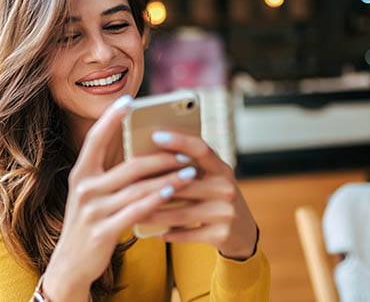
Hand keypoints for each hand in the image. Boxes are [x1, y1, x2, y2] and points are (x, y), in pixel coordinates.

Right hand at [43, 96, 196, 300]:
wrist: (70, 264)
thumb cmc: (89, 222)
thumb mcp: (91, 194)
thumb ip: (109, 172)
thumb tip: (140, 147)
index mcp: (80, 173)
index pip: (95, 139)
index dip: (111, 118)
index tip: (129, 100)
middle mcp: (84, 188)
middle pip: (129, 165)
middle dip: (161, 157)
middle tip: (185, 150)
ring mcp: (92, 210)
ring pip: (138, 188)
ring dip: (168, 178)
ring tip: (190, 171)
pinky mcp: (103, 231)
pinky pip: (137, 211)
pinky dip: (157, 200)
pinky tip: (174, 192)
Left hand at [136, 130, 258, 259]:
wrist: (242, 233)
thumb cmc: (215, 199)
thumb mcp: (210, 179)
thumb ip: (189, 168)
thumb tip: (148, 155)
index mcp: (221, 168)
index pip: (201, 149)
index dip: (179, 140)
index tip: (155, 134)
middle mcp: (226, 187)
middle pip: (184, 184)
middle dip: (154, 186)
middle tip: (127, 185)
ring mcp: (226, 212)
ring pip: (181, 213)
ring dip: (154, 213)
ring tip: (133, 212)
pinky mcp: (221, 235)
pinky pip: (187, 234)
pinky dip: (169, 234)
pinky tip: (155, 233)